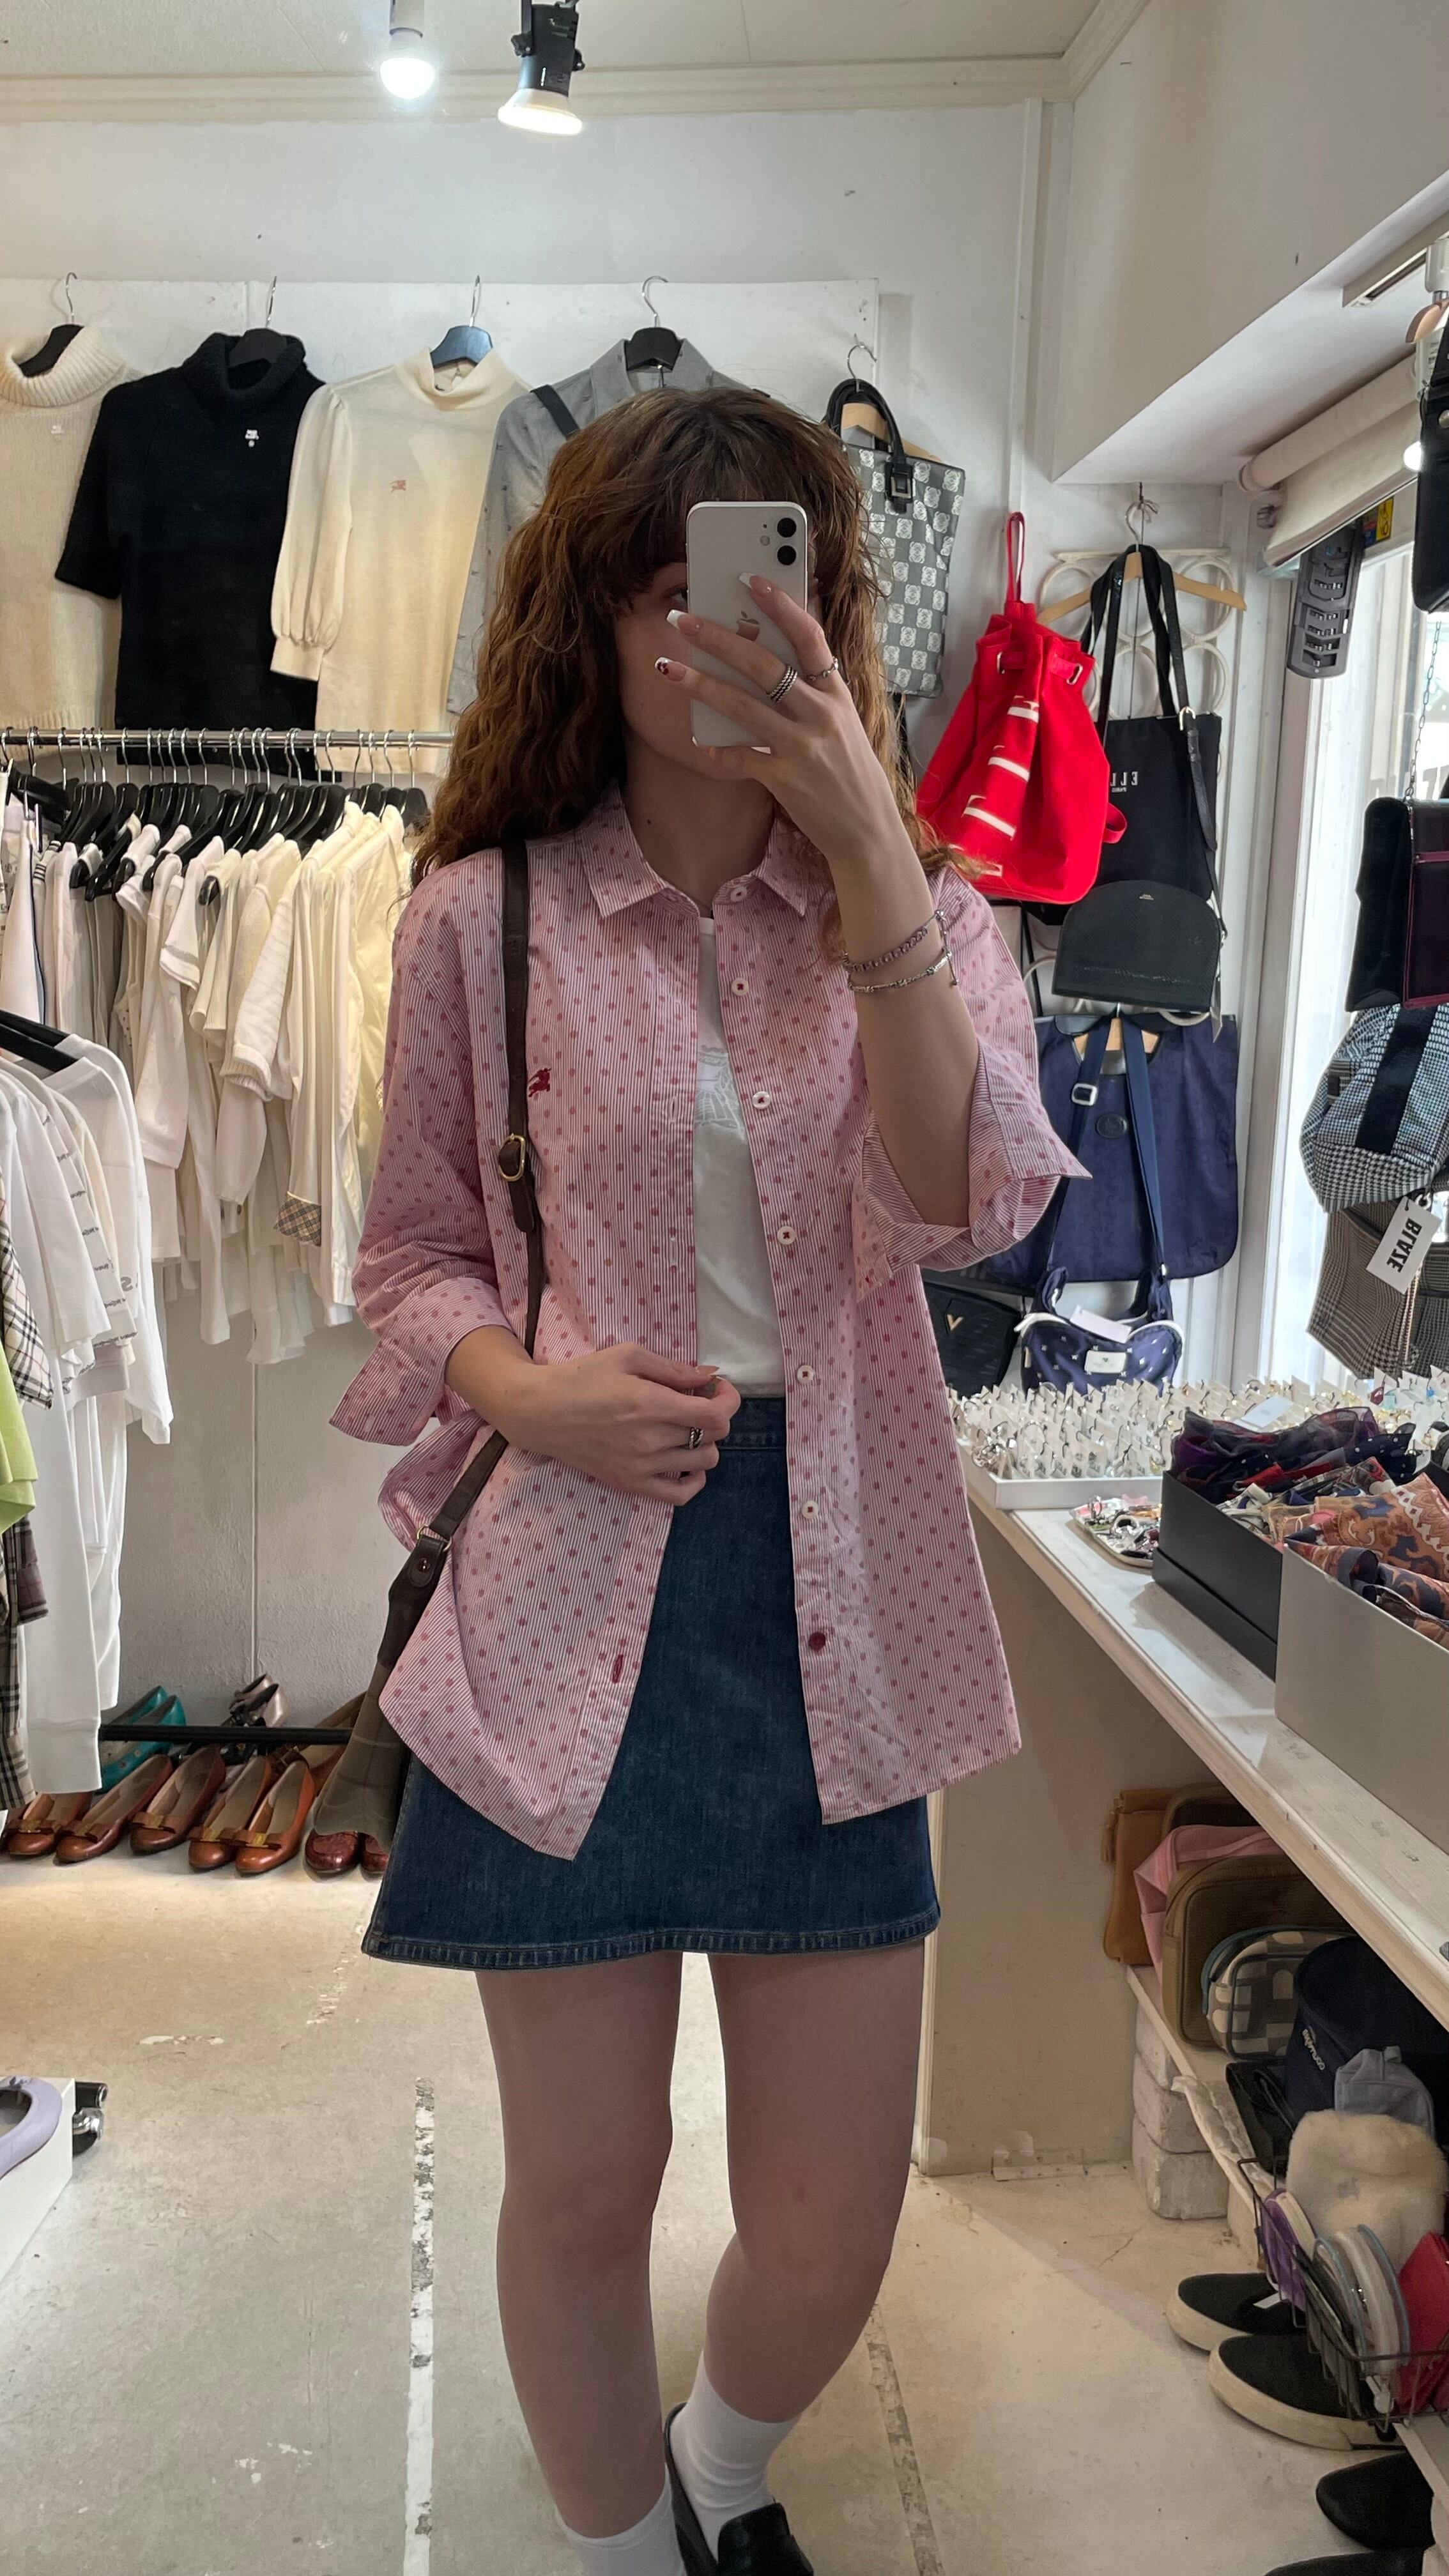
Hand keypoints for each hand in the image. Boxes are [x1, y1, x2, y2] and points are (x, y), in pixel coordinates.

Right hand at [458, 1334, 740, 1505]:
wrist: (540, 1412)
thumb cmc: (582, 1377)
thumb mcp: (628, 1356)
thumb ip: (673, 1368)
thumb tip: (710, 1376)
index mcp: (652, 1404)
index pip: (717, 1416)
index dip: (728, 1400)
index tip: (717, 1389)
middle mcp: (650, 1440)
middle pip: (714, 1438)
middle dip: (714, 1416)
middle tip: (698, 1403)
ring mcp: (641, 1467)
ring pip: (703, 1464)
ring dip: (704, 1443)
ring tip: (686, 1429)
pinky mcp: (630, 1484)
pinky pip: (680, 1496)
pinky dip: (693, 1481)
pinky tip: (685, 1462)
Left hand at [655, 576, 912, 878]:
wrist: (867, 828)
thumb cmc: (849, 772)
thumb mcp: (842, 723)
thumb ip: (812, 692)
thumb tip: (770, 659)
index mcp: (836, 693)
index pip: (809, 636)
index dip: (780, 605)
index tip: (751, 580)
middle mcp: (821, 713)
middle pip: (763, 663)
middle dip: (717, 638)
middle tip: (682, 619)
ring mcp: (802, 745)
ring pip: (742, 704)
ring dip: (699, 683)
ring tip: (666, 667)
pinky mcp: (785, 778)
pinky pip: (740, 759)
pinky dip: (716, 752)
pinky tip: (698, 744)